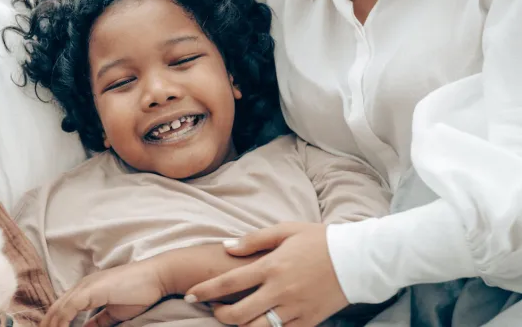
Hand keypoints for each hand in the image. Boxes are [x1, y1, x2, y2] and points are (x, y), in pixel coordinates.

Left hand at [41, 259, 166, 326]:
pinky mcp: (91, 290)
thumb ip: (99, 321)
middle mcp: (82, 286)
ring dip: (53, 325)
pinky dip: (62, 320)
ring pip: (59, 308)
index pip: (62, 308)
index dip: (54, 323)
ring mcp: (86, 286)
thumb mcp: (114, 313)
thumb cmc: (139, 293)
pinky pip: (69, 307)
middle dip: (48, 324)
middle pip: (56, 307)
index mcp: (86, 290)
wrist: (157, 277)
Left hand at [185, 223, 347, 326]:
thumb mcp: (285, 231)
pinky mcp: (309, 321)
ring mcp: (295, 308)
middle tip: (213, 309)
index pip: (228, 283)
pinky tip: (258, 325)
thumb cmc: (320, 240)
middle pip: (238, 314)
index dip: (205, 292)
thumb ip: (253, 240)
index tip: (189, 296)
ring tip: (233, 318)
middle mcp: (280, 290)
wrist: (359, 259)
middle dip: (219, 315)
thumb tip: (225, 247)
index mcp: (271, 266)